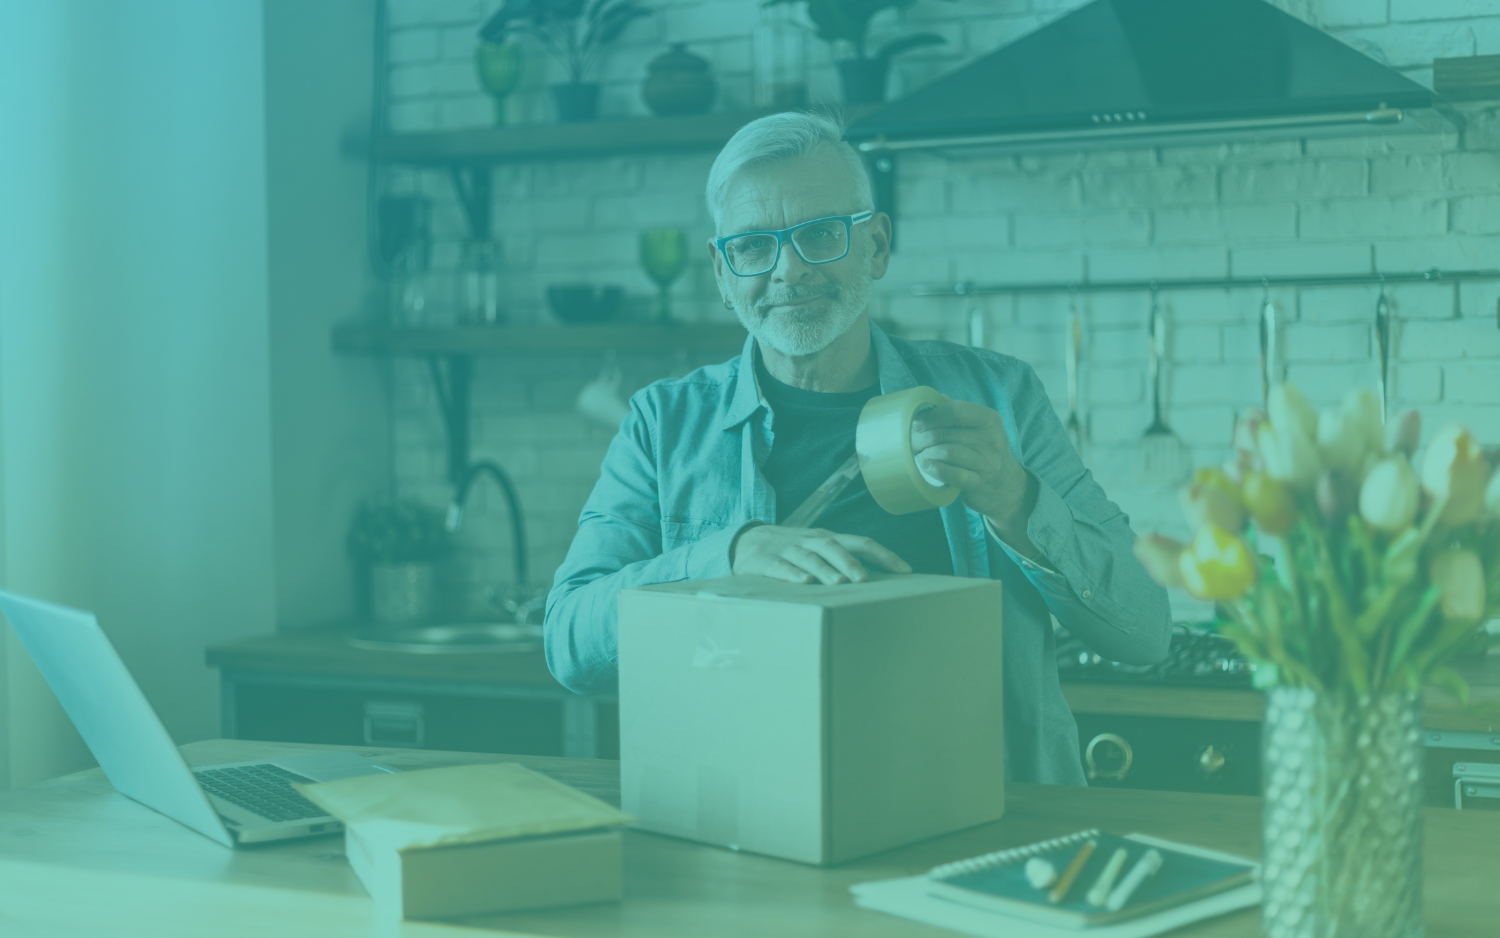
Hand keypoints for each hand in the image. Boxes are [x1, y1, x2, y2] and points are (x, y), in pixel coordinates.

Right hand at [731, 524, 911, 584]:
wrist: (746, 541)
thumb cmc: (792, 550)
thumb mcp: (818, 550)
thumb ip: (844, 561)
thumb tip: (877, 578)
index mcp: (827, 539)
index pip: (860, 542)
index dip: (883, 555)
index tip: (905, 570)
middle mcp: (810, 541)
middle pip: (833, 546)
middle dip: (850, 562)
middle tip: (863, 579)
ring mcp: (787, 549)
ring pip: (808, 556)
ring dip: (824, 569)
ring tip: (838, 583)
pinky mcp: (764, 560)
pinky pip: (779, 567)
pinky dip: (791, 574)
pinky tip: (803, 582)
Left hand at [909, 397, 1038, 547]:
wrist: (1005, 485)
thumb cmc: (982, 450)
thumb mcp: (977, 427)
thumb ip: (955, 411)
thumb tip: (928, 400)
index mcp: (989, 419)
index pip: (956, 410)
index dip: (932, 416)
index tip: (917, 423)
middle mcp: (992, 439)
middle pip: (946, 433)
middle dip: (922, 438)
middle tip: (912, 443)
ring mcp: (988, 462)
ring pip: (946, 452)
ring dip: (926, 454)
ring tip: (920, 456)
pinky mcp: (980, 483)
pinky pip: (953, 474)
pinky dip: (935, 469)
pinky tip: (927, 467)